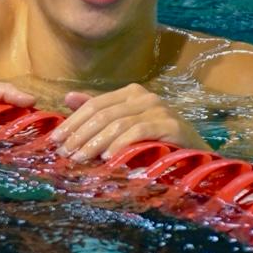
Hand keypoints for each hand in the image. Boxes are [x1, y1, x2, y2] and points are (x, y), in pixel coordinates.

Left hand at [49, 83, 208, 160]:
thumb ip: (99, 112)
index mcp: (131, 93)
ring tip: (80, 159)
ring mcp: (159, 108)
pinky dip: (120, 145)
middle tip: (63, 153)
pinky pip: (138, 132)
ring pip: (117, 123)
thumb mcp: (125, 127)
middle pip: (103, 113)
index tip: (55, 141)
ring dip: (95, 143)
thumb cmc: (157, 144)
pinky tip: (107, 159)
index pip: (94, 104)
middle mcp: (144, 96)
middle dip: (79, 134)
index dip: (73, 122)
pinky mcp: (171, 124)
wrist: (197, 158)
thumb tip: (68, 98)